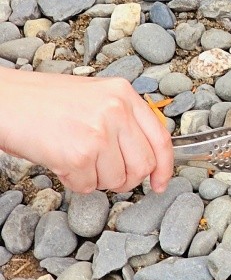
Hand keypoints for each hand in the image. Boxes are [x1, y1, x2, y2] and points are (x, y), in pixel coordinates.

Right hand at [0, 71, 174, 193]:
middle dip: (125, 179)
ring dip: (95, 179)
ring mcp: (99, 132)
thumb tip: (144, 156)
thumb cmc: (42, 102)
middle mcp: (117, 110)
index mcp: (124, 94)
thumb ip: (122, 120)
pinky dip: (74, 182)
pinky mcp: (78, 154)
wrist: (4, 101)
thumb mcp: (95, 98)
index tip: (161, 182)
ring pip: (116, 179)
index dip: (165, 166)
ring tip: (76, 159)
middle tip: (105, 174)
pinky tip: (60, 161)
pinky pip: (87, 186)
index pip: (161, 137)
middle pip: (143, 164)